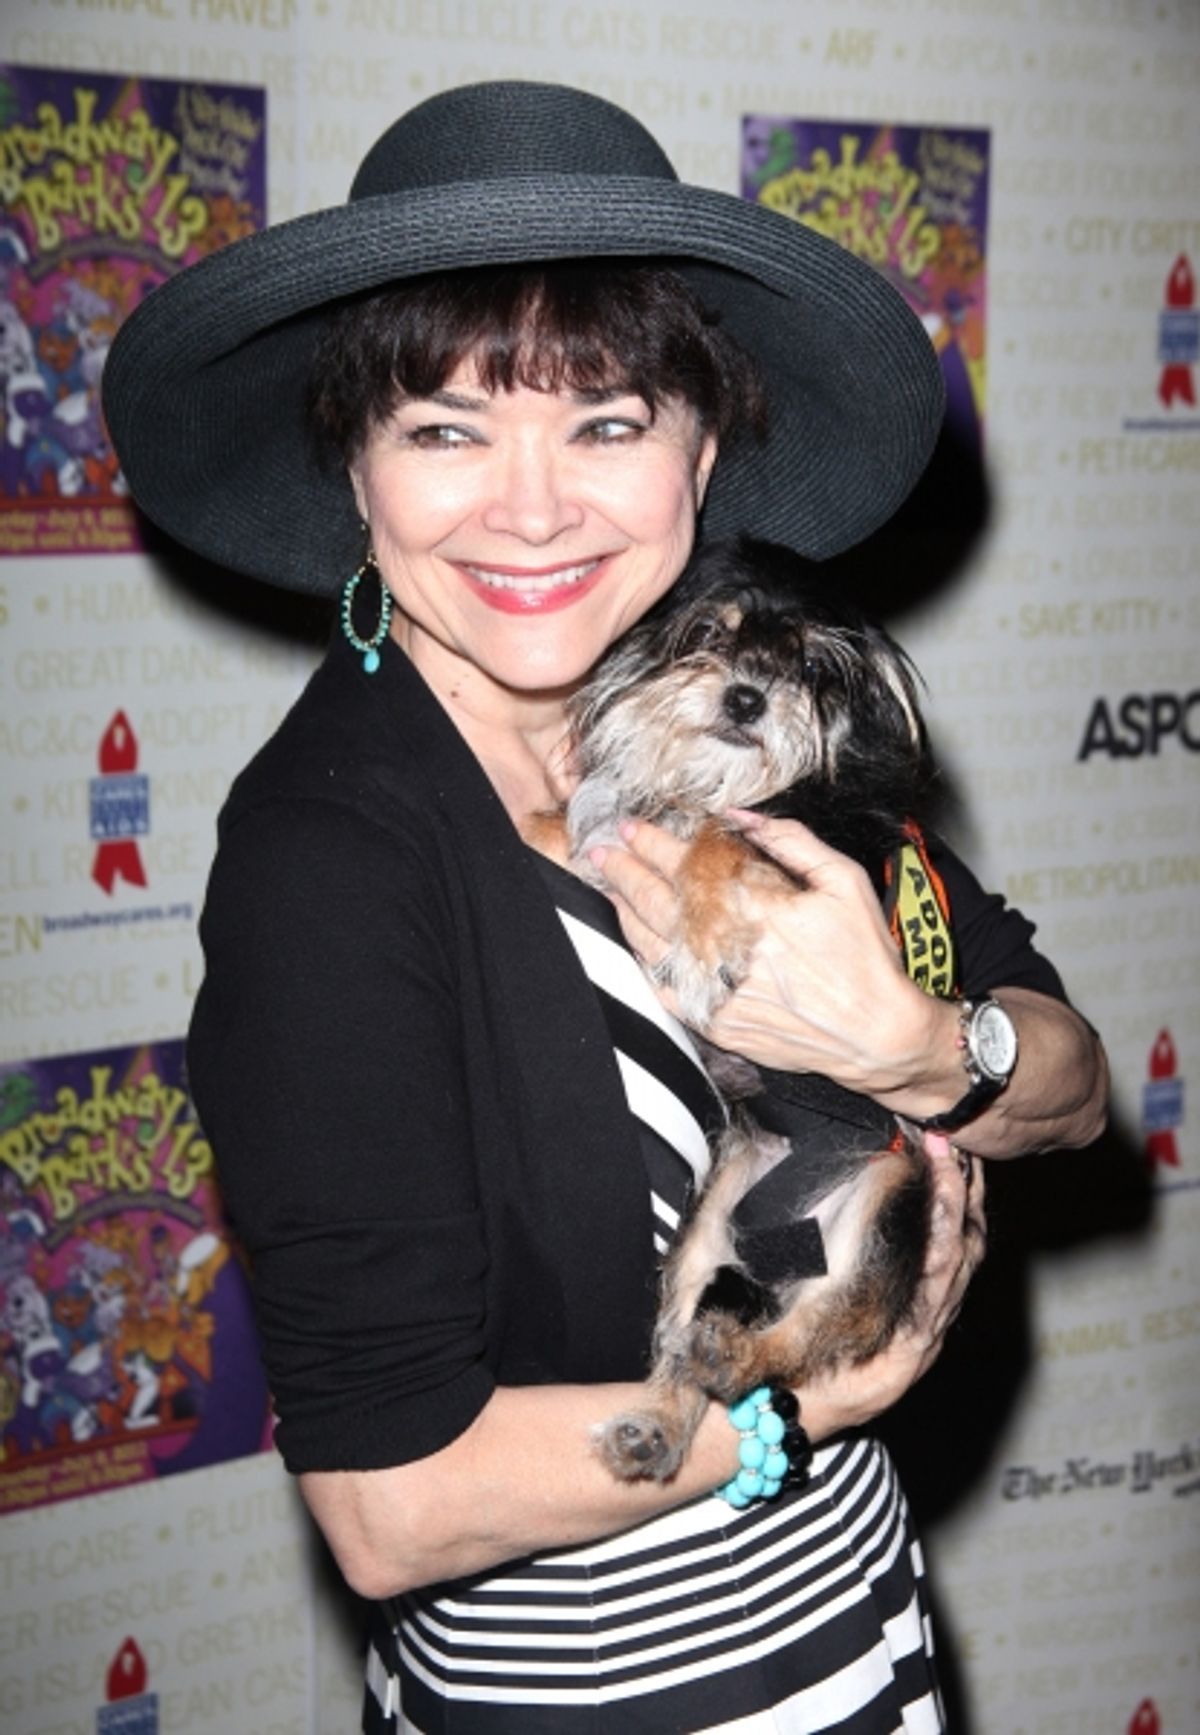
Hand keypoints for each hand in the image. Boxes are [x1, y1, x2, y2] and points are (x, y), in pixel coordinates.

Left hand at [592, 814, 959, 1103]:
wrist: (877, 1034)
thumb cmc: (866, 956)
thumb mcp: (844, 882)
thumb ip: (790, 841)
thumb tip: (739, 816)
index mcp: (760, 909)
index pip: (687, 867)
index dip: (653, 844)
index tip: (631, 828)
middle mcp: (731, 948)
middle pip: (659, 901)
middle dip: (625, 871)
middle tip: (603, 850)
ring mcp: (718, 990)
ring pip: (652, 944)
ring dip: (625, 910)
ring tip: (609, 887)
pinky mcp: (716, 1023)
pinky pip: (663, 988)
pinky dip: (644, 961)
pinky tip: (634, 941)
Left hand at [799, 1131, 986, 1439]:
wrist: (789, 1412)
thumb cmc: (804, 1346)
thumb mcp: (828, 1287)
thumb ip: (840, 1246)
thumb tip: (836, 1186)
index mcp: (917, 1298)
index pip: (951, 1232)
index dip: (956, 1186)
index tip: (950, 1141)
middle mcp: (931, 1314)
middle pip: (967, 1240)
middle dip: (967, 1188)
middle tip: (957, 1139)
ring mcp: (926, 1333)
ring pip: (959, 1261)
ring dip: (957, 1208)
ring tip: (952, 1163)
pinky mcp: (912, 1353)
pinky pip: (936, 1295)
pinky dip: (944, 1254)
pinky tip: (942, 1223)